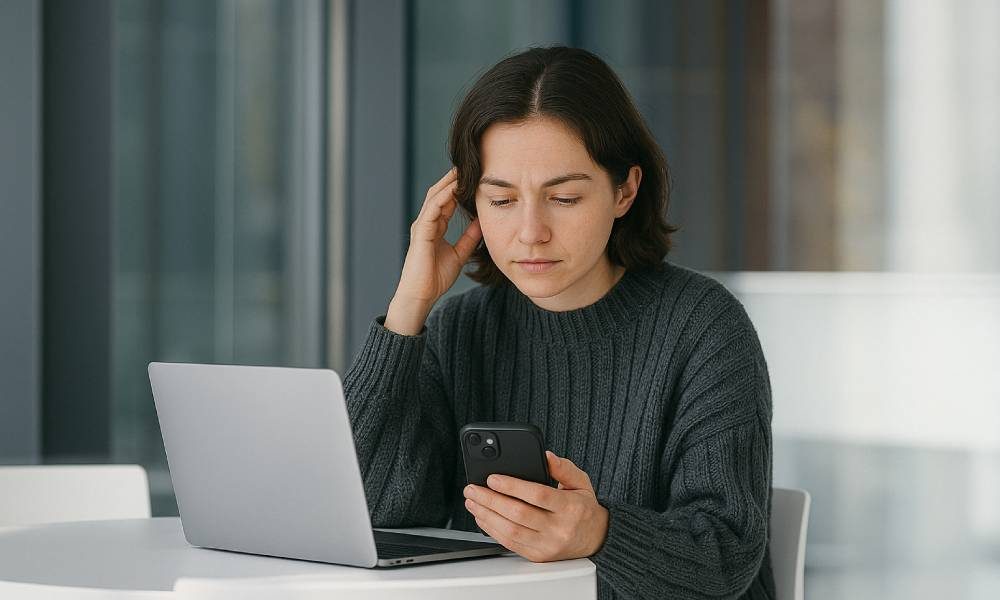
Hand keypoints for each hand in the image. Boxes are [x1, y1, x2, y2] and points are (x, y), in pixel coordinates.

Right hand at [386, 167, 481, 334]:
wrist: (421, 295)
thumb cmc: (435, 278)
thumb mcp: (458, 254)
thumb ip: (469, 238)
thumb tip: (482, 223)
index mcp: (434, 227)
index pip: (446, 201)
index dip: (458, 188)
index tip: (473, 177)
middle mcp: (426, 223)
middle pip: (439, 194)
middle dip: (452, 180)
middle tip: (468, 164)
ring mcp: (422, 227)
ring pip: (434, 198)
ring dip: (448, 184)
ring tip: (461, 170)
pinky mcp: (421, 233)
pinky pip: (432, 210)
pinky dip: (442, 198)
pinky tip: (453, 189)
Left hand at [463, 450, 608, 561]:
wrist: (596, 538)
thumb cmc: (584, 508)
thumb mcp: (581, 482)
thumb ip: (563, 468)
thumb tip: (546, 456)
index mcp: (570, 507)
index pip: (537, 495)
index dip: (512, 486)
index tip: (492, 478)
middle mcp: (559, 528)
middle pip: (518, 514)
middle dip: (490, 500)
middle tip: (473, 488)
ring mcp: (547, 545)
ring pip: (510, 531)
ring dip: (486, 515)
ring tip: (473, 501)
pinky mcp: (538, 556)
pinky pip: (510, 543)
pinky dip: (492, 530)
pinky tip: (482, 517)